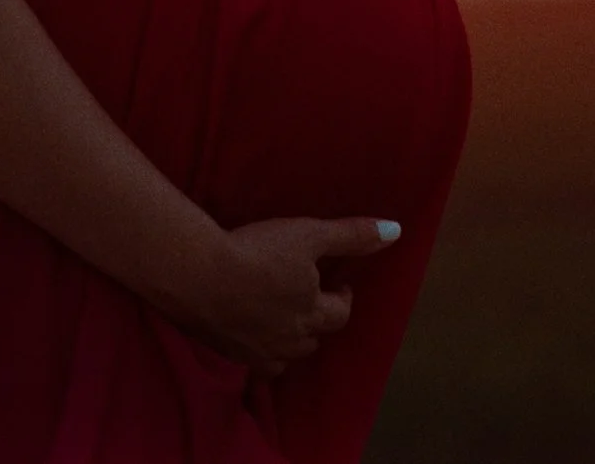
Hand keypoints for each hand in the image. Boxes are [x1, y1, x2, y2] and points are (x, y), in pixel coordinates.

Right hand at [169, 215, 400, 379]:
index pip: (340, 313)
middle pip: (314, 337)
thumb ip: (351, 235)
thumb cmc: (258, 251)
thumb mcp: (309, 234)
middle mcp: (291, 338)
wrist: (198, 275)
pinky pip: (257, 363)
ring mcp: (259, 351)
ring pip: (287, 354)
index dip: (342, 297)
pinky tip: (251, 334)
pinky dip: (261, 350)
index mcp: (312, 311)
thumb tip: (396, 231)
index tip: (337, 283)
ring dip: (291, 338)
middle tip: (308, 297)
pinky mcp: (231, 354)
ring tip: (282, 316)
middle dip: (317, 319)